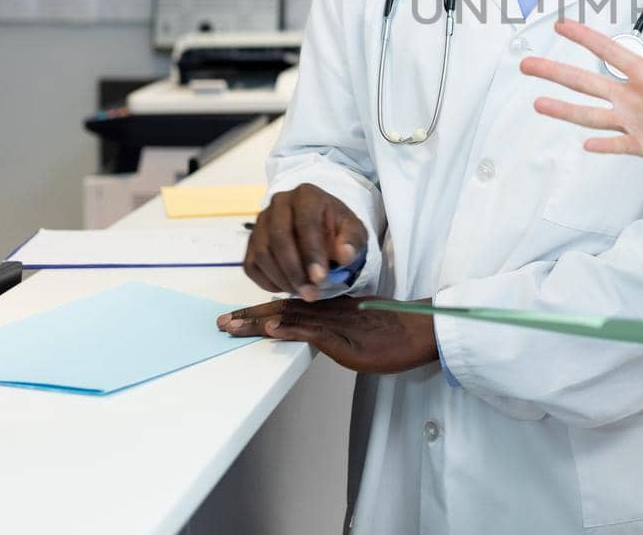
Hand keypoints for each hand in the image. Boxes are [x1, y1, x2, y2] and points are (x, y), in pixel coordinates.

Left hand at [216, 296, 437, 374]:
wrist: (422, 331)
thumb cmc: (397, 333)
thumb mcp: (362, 331)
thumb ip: (339, 327)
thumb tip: (318, 331)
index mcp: (331, 308)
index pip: (290, 306)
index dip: (262, 311)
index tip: (237, 317)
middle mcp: (328, 311)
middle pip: (282, 309)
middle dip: (249, 316)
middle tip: (221, 323)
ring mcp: (336, 322)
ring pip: (291, 318)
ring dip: (259, 322)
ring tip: (232, 326)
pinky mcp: (346, 337)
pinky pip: (314, 332)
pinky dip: (291, 330)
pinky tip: (272, 329)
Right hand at [244, 183, 367, 300]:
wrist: (321, 228)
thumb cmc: (337, 229)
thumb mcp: (354, 231)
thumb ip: (352, 241)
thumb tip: (345, 255)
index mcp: (306, 195)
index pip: (305, 223)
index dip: (312, 252)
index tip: (320, 278)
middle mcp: (279, 204)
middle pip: (279, 238)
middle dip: (295, 271)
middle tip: (310, 294)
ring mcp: (261, 222)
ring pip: (262, 253)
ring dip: (281, 279)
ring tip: (302, 293)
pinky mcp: (251, 242)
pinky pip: (251, 265)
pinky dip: (267, 281)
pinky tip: (287, 288)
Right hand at [521, 20, 642, 235]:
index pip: (610, 52)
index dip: (585, 39)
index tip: (561, 26)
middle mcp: (630, 96)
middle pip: (587, 82)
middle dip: (557, 73)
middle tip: (527, 64)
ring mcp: (632, 122)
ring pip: (591, 114)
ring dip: (565, 110)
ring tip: (538, 104)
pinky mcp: (640, 145)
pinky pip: (616, 144)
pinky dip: (603, 146)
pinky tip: (585, 145)